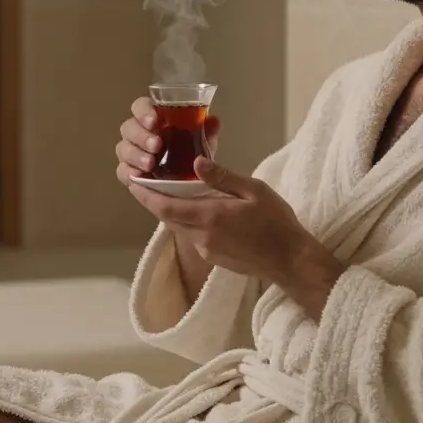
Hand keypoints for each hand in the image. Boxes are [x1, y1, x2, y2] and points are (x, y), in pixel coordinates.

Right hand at [115, 97, 219, 186]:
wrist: (189, 181)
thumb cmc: (191, 154)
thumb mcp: (203, 143)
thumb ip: (207, 132)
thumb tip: (213, 120)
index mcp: (154, 118)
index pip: (140, 106)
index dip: (143, 110)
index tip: (154, 120)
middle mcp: (139, 133)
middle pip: (128, 127)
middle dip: (141, 135)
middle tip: (157, 145)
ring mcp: (131, 153)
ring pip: (123, 148)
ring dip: (136, 154)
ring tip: (151, 164)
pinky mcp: (129, 172)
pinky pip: (121, 171)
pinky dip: (128, 173)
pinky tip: (139, 176)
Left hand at [127, 157, 321, 285]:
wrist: (290, 261)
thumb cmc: (276, 222)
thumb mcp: (253, 191)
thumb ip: (222, 178)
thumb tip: (196, 162)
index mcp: (209, 216)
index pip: (165, 206)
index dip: (145, 195)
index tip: (132, 182)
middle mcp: (201, 236)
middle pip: (167, 217)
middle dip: (154, 201)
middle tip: (146, 182)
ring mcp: (206, 249)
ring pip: (179, 227)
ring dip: (170, 211)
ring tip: (169, 192)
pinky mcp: (213, 257)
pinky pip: (192, 236)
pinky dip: (186, 221)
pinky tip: (196, 210)